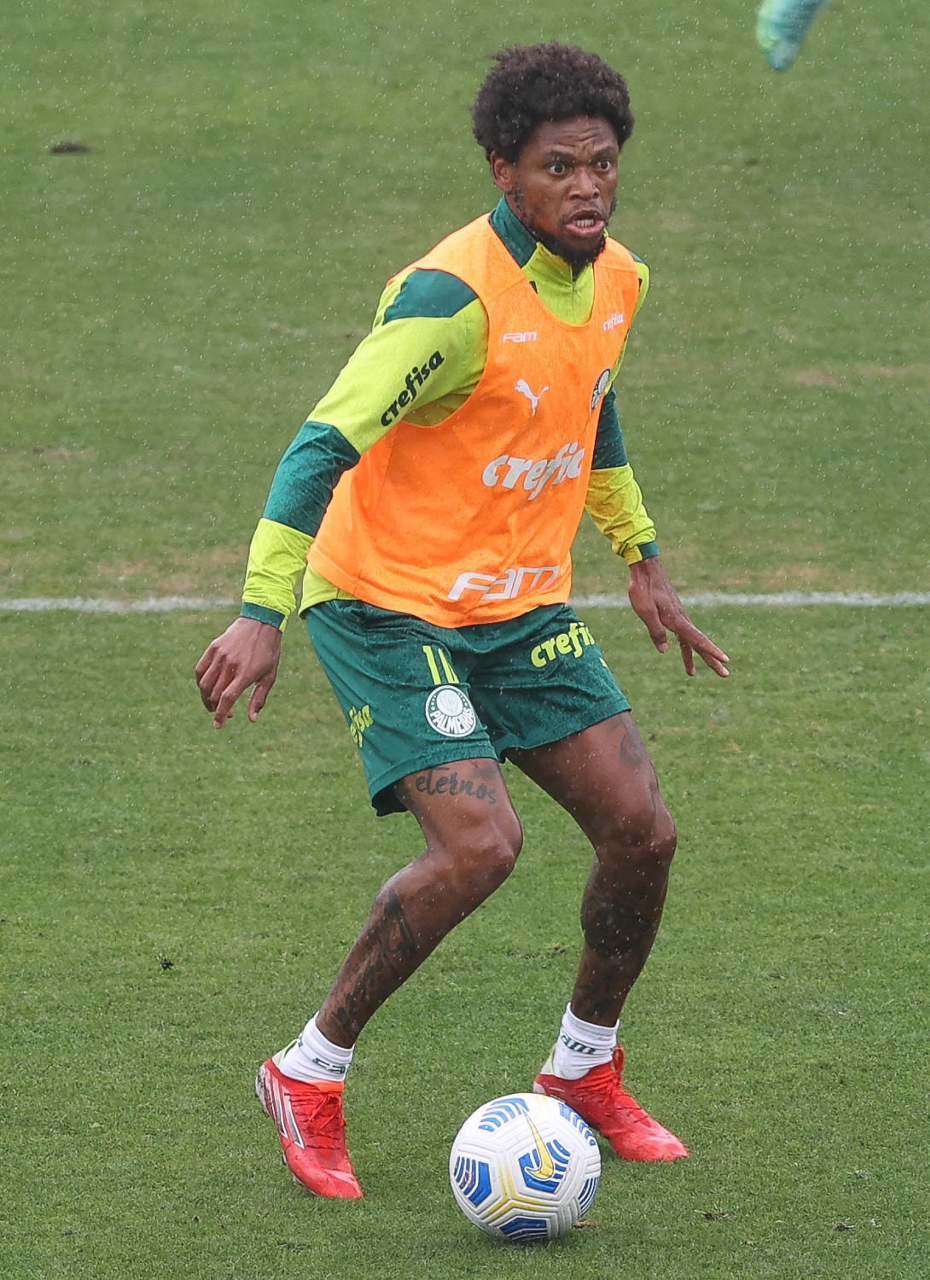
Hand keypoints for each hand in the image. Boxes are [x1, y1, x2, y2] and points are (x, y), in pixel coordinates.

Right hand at [195, 616, 282, 727]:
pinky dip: (200, 682)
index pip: (227, 699)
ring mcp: (220, 655)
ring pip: (204, 684)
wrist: (261, 622)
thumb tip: (251, 719)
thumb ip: (259, 698)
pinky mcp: (213, 648)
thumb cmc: (268, 652)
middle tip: (222, 714)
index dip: (220, 714)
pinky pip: (200, 669)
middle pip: (214, 694)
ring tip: (212, 704)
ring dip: (206, 698)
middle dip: (215, 709)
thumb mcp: (270, 676)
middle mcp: (230, 665)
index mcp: (246, 673)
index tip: (218, 725)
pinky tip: (206, 688)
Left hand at [628, 557, 728, 677]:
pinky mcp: (673, 614)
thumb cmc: (644, 589)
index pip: (698, 640)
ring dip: (695, 656)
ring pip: (691, 640)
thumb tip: (665, 651)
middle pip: (700, 643)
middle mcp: (682, 619)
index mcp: (677, 620)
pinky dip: (684, 645)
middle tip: (725, 674)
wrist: (646, 569)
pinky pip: (682, 634)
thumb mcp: (645, 611)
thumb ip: (656, 631)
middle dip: (711, 659)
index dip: (711, 651)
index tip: (725, 660)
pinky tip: (682, 652)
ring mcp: (679, 616)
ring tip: (691, 673)